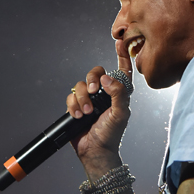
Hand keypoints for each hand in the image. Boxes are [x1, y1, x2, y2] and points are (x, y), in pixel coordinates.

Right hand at [66, 39, 132, 170]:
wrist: (95, 150)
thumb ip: (118, 93)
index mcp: (119, 93)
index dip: (122, 56)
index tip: (119, 44)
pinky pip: (71, 97)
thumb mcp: (121, 113)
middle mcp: (104, 93)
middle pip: (96, 72)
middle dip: (92, 78)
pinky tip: (78, 116)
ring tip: (87, 112)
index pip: (122, 71)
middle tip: (94, 90)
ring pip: (81, 85)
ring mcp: (90, 99)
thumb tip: (106, 78)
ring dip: (82, 98)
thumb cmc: (111, 134)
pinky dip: (73, 106)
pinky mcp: (77, 106)